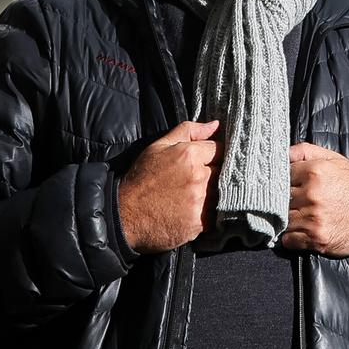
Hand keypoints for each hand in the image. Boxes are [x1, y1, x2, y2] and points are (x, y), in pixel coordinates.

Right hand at [116, 118, 220, 253]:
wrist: (125, 216)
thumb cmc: (141, 179)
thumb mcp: (158, 146)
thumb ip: (188, 131)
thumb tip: (215, 125)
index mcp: (189, 155)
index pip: (220, 149)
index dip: (214, 154)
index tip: (207, 161)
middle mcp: (198, 178)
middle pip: (224, 171)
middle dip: (215, 173)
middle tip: (199, 179)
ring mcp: (200, 202)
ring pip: (221, 193)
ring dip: (214, 193)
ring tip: (195, 195)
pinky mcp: (200, 223)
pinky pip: (215, 213)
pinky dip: (209, 211)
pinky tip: (193, 209)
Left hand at [281, 143, 348, 256]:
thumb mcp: (334, 159)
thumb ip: (305, 151)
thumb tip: (281, 154)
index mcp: (314, 171)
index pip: (281, 176)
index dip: (286, 182)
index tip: (292, 186)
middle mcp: (312, 194)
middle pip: (280, 198)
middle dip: (287, 200)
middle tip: (298, 202)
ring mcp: (313, 218)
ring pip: (283, 219)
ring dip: (289, 220)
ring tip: (302, 217)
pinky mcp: (315, 238)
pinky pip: (288, 240)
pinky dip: (293, 238)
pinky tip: (304, 231)